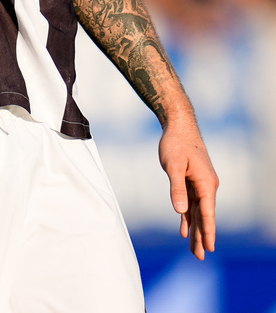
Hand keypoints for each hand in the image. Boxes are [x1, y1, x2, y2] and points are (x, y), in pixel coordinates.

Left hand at [158, 117, 218, 259]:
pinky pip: (191, 203)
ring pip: (198, 211)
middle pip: (204, 215)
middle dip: (202, 236)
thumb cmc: (176, 143)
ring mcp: (199, 183)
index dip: (208, 231)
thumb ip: (177, 188)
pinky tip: (185, 229)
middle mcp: (206, 185)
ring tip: (195, 249)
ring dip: (196, 229)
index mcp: (206, 183)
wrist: (178, 125)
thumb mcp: (173, 165)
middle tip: (200, 257)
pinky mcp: (191, 180)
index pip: (207, 212)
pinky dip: (188, 216)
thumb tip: (181, 211)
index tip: (209, 248)